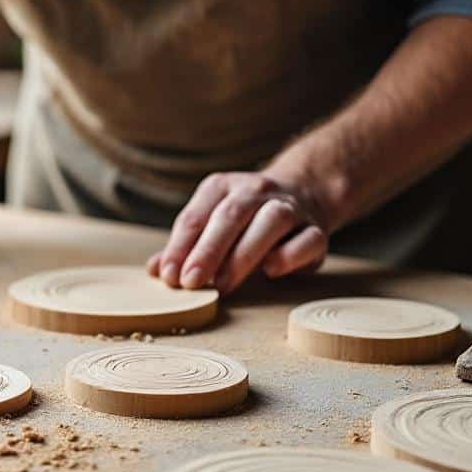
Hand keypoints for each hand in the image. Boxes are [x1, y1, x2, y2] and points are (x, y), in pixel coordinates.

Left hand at [148, 172, 328, 292]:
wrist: (303, 195)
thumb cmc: (244, 220)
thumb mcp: (210, 225)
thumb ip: (184, 247)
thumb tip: (156, 271)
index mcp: (222, 187)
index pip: (196, 216)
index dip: (179, 248)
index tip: (169, 276)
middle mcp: (256, 190)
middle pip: (230, 216)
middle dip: (207, 251)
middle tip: (190, 282)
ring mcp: (289, 207)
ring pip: (270, 222)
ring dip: (244, 255)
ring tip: (223, 285)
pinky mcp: (316, 230)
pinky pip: (307, 239)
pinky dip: (289, 255)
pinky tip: (271, 271)